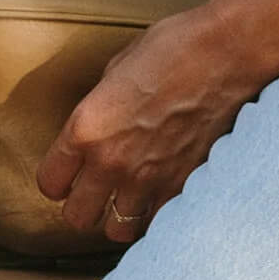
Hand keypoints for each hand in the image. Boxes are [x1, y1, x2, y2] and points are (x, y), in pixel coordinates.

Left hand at [37, 3, 263, 242]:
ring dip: (121, 215)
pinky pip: (158, 225)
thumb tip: (98, 126)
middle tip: (97, 190)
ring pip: (117, 231)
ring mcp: (149, 179)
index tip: (68, 176)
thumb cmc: (175, 48)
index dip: (58, 179)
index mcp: (87, 127)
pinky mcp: (183, 186)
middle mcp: (112, 161)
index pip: (50, 183)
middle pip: (77, 216)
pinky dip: (156, 215)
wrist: (228, 53)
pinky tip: (160, 196)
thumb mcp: (118, 68)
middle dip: (84, 205)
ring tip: (130, 197)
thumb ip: (99, 108)